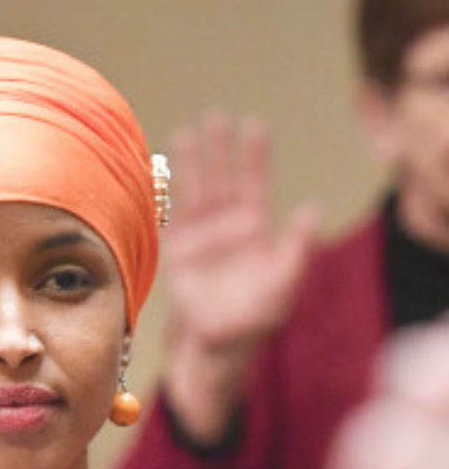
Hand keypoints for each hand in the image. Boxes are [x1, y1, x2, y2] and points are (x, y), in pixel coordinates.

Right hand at [161, 112, 318, 442]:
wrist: (212, 352)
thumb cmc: (252, 326)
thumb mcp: (282, 289)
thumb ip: (296, 250)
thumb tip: (310, 209)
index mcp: (255, 236)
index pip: (253, 186)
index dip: (253, 157)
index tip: (252, 125)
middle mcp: (226, 233)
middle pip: (222, 181)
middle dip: (218, 150)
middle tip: (215, 116)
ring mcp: (199, 243)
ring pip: (194, 194)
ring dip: (191, 166)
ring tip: (185, 134)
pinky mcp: (175, 258)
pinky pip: (168, 219)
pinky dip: (163, 198)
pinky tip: (156, 175)